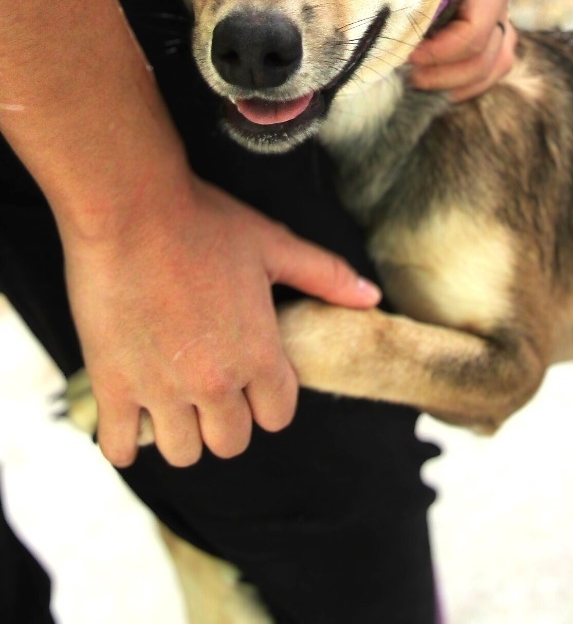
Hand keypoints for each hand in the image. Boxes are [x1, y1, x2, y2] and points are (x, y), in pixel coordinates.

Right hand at [64, 175, 379, 468]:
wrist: (131, 210)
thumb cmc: (207, 223)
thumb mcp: (275, 245)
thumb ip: (326, 276)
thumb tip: (372, 297)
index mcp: (259, 353)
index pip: (277, 416)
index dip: (269, 399)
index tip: (254, 378)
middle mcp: (215, 381)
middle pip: (231, 442)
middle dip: (227, 420)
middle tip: (214, 388)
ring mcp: (161, 388)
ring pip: (181, 451)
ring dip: (180, 431)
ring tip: (173, 398)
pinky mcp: (112, 385)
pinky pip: (119, 448)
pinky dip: (126, 439)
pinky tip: (132, 411)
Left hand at [407, 0, 519, 100]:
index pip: (476, 28)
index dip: (442, 51)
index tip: (407, 54)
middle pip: (484, 53)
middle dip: (443, 71)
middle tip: (405, 70)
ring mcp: (498, 4)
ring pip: (495, 63)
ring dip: (455, 81)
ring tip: (416, 79)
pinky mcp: (489, 16)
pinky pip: (496, 62)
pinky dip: (471, 81)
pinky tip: (440, 84)